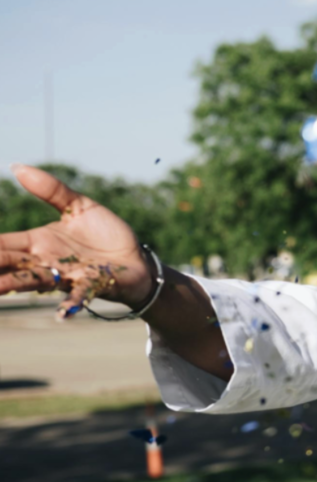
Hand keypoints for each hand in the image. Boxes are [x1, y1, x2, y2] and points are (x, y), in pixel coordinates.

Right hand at [0, 164, 151, 318]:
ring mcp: (66, 275)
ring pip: (33, 281)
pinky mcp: (91, 285)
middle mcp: (45, 262)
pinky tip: (61, 314)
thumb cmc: (107, 235)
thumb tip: (16, 167)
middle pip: (7, 265)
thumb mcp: (80, 207)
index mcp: (36, 243)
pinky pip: (78, 296)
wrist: (138, 259)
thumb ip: (51, 190)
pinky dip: (70, 304)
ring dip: (12, 285)